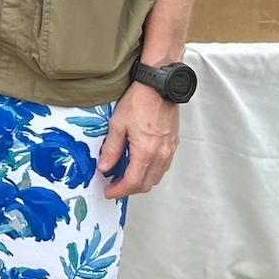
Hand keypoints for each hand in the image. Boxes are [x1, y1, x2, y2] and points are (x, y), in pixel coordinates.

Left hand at [99, 81, 178, 199]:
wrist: (159, 87)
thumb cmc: (138, 102)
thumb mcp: (117, 124)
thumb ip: (111, 149)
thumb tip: (104, 168)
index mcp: (146, 152)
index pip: (133, 182)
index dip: (119, 190)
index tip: (108, 192)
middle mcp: (161, 155)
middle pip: (146, 184)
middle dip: (129, 189)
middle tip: (113, 186)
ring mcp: (169, 151)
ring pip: (156, 177)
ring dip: (140, 182)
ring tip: (123, 176)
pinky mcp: (173, 144)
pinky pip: (163, 167)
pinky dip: (150, 172)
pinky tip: (139, 165)